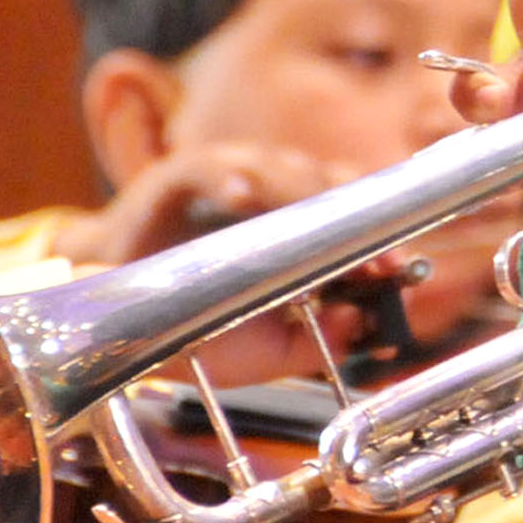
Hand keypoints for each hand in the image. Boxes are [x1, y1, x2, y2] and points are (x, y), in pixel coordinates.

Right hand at [53, 141, 489, 386]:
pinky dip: (225, 178)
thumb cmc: (198, 330)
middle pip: (326, 189)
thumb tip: (366, 329)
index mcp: (298, 233)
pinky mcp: (177, 179)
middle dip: (351, 220)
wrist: (119, 322)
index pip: (353, 223)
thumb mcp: (268, 352)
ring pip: (277, 171)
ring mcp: (227, 183)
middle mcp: (271, 200)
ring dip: (300, 195)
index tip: (402, 269)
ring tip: (316, 222)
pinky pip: (205, 169)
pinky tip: (240, 196)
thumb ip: (318, 343)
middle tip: (368, 252)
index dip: (380, 242)